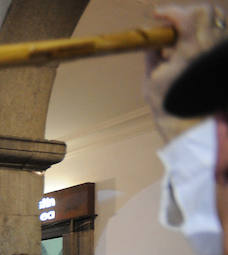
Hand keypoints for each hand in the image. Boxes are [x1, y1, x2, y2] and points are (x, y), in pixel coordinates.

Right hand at [145, 5, 227, 140]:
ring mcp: (220, 53)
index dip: (172, 11)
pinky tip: (192, 47)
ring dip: (199, 23)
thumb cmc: (168, 105)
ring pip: (217, 21)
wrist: (190, 125)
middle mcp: (211, 47)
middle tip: (172, 24)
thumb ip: (152, 55)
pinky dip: (206, 35)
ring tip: (182, 36)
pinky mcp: (221, 61)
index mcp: (192, 50)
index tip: (158, 17)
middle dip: (188, 13)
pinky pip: (218, 36)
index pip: (190, 15)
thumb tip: (153, 42)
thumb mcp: (151, 79)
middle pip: (208, 12)